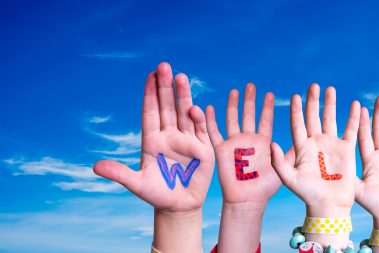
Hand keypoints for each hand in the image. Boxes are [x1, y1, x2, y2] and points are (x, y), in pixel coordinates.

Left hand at [92, 62, 213, 252]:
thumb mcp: (136, 184)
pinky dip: (198, 119)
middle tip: (164, 66)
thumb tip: (95, 167)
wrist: (179, 206)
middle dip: (165, 87)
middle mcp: (169, 136)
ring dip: (183, 96)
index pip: (150, 112)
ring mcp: (186, 140)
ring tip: (181, 77)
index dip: (150, 94)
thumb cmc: (156, 194)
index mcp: (151, 140)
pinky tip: (194, 108)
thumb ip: (119, 174)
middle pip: (167, 107)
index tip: (149, 76)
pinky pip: (200, 129)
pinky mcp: (202, 148)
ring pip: (184, 113)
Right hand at [206, 83, 280, 205]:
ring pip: (232, 120)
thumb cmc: (266, 187)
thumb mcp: (283, 167)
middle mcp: (248, 140)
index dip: (266, 107)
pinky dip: (210, 121)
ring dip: (232, 105)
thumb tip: (305, 138)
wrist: (248, 200)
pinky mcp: (221, 150)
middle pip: (248, 115)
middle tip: (251, 85)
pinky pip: (214, 133)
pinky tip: (208, 108)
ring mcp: (234, 144)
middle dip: (249, 100)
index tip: (269, 93)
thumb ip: (290, 152)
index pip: (265, 120)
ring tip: (234, 91)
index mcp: (263, 142)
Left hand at [270, 84, 359, 216]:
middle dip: (313, 101)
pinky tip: (355, 105)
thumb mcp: (289, 179)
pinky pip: (350, 130)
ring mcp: (331, 145)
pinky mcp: (346, 150)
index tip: (296, 95)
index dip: (296, 110)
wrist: (329, 206)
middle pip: (313, 117)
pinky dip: (353, 118)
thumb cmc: (308, 195)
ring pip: (331, 119)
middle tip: (314, 85)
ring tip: (330, 89)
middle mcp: (316, 143)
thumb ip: (279, 162)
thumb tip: (271, 143)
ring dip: (330, 104)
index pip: (297, 124)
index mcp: (301, 148)